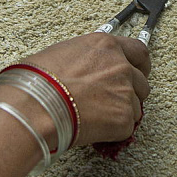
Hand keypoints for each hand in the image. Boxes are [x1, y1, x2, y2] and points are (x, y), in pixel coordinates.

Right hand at [25, 33, 150, 145]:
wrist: (35, 106)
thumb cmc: (38, 80)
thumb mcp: (63, 53)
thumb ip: (86, 57)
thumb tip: (86, 65)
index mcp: (105, 45)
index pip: (138, 51)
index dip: (139, 64)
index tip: (138, 71)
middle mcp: (120, 65)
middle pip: (142, 81)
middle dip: (132, 92)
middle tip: (115, 100)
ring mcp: (125, 91)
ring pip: (135, 106)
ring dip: (120, 112)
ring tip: (96, 116)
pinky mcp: (123, 118)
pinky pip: (126, 127)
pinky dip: (114, 131)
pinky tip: (94, 128)